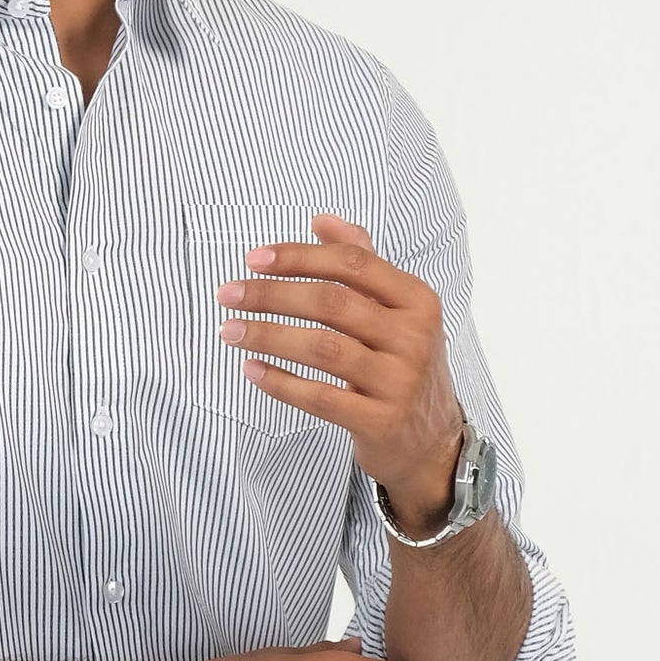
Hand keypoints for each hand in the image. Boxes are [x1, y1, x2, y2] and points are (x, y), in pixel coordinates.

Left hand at [215, 210, 464, 522]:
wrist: (431, 440)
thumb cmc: (402, 363)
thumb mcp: (396, 310)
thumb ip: (363, 262)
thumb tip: (322, 220)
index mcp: (417, 300)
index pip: (352, 264)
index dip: (299, 257)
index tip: (254, 259)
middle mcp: (414, 337)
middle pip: (331, 302)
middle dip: (272, 294)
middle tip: (228, 294)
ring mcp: (400, 381)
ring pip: (322, 348)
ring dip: (267, 336)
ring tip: (230, 330)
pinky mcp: (381, 421)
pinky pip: (319, 397)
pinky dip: (280, 382)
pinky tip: (251, 369)